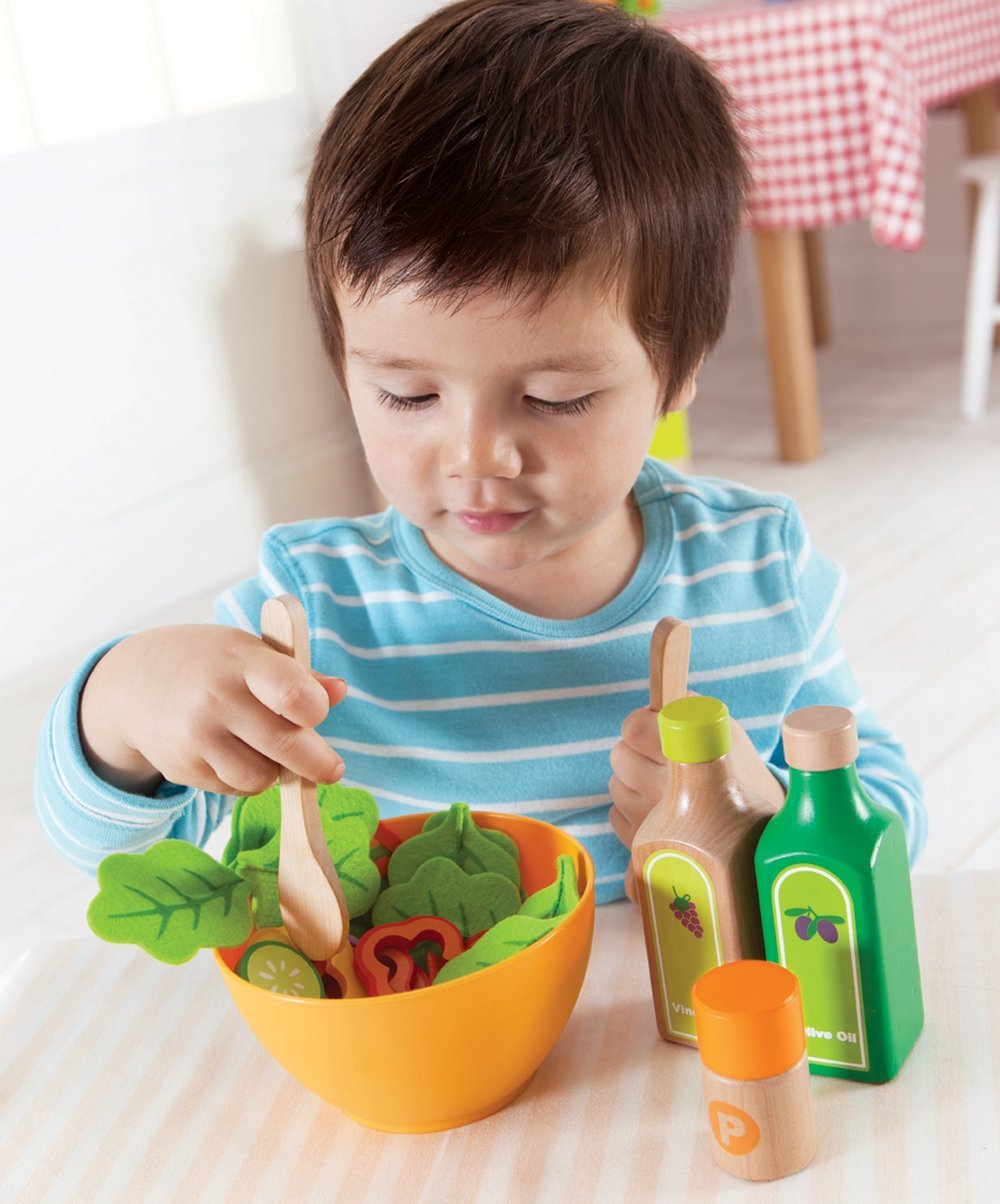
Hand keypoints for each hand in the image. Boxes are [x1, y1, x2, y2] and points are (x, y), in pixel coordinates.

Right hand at [79, 624, 347, 795]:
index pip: (294, 695)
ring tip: (269, 751)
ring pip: (262, 779)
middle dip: (319, 764)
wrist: (133, 684)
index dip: (317, 710)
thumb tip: (339, 691)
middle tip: (331, 770)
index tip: (317, 713)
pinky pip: (235, 789)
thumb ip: (297, 674)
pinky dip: (247, 779)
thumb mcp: (250, 652)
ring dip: (276, 772)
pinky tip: (236, 755)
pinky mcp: (184, 769)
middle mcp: (217, 700)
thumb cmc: (209, 663)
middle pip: (286, 747)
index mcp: (242, 662)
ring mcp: (197, 738)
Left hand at [608, 697, 785, 898]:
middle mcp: (662, 794)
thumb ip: (686, 706)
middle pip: (619, 755)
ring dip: (634, 779)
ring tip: (666, 785)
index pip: (633, 729)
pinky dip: (632, 806)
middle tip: (663, 757)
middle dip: (637, 751)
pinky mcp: (638, 845)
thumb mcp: (723, 728)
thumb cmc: (736, 771)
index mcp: (685, 760)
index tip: (658, 728)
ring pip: (615, 784)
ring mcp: (648, 823)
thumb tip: (655, 698)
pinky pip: (615, 812)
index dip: (642, 723)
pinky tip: (660, 809)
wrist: (758, 834)